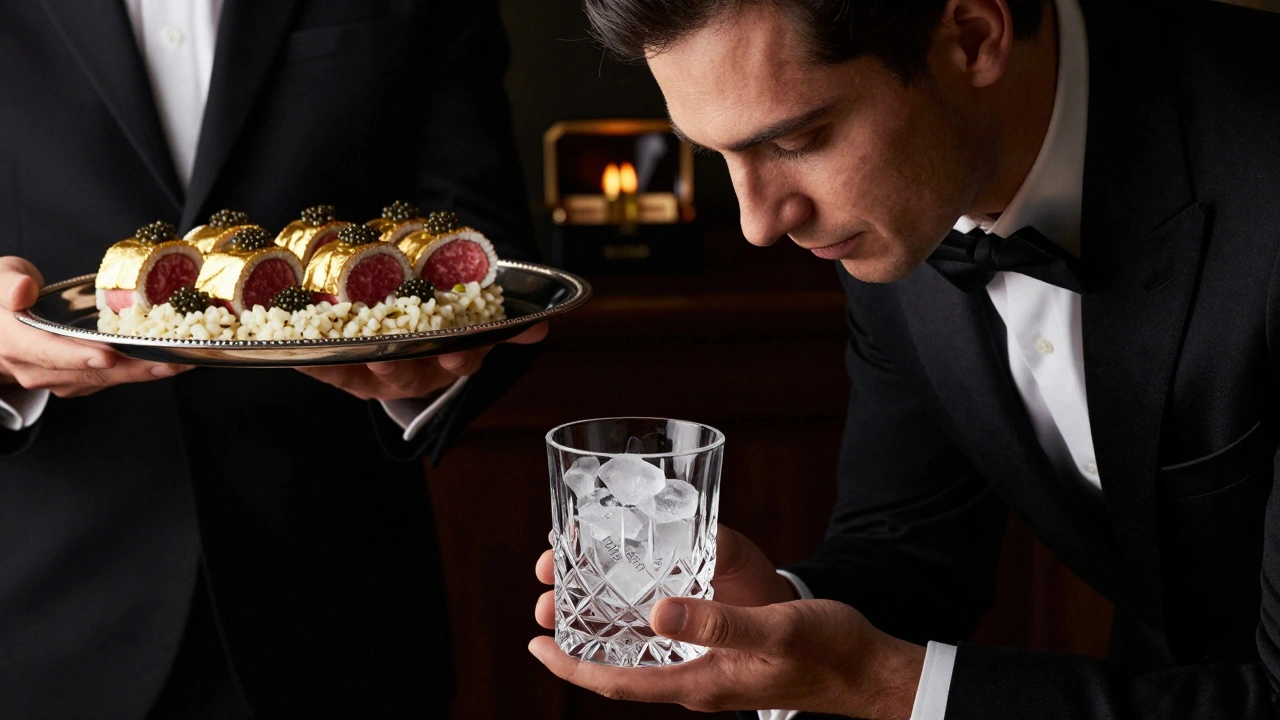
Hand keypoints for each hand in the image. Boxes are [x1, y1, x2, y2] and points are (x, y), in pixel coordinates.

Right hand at [0, 257, 190, 397]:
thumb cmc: (3, 295)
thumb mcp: (0, 278)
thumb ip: (9, 284)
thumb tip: (22, 290)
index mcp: (15, 342)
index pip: (48, 352)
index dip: (79, 356)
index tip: (107, 356)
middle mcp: (35, 368)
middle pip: (88, 373)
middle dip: (133, 369)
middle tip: (171, 362)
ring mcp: (56, 379)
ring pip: (104, 380)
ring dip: (144, 372)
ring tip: (183, 361)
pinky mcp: (74, 382)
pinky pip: (109, 379)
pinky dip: (139, 371)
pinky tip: (169, 362)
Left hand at [294, 322, 547, 400]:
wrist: (411, 339)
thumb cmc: (444, 328)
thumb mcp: (476, 326)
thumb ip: (506, 327)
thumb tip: (543, 325)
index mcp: (446, 362)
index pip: (457, 362)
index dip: (457, 358)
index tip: (456, 353)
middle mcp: (411, 374)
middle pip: (404, 373)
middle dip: (393, 364)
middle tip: (381, 352)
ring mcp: (375, 376)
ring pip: (359, 375)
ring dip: (340, 365)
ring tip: (323, 352)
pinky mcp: (342, 373)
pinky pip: (324, 371)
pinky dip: (307, 363)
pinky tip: (288, 353)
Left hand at [531, 525, 924, 717]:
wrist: (867, 671)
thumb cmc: (827, 651)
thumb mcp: (772, 629)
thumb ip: (716, 622)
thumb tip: (656, 612)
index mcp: (700, 682)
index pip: (618, 683)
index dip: (571, 668)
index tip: (534, 643)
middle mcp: (696, 680)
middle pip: (622, 667)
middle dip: (580, 639)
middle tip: (551, 598)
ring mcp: (710, 669)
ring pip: (643, 653)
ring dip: (608, 627)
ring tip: (581, 590)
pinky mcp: (724, 654)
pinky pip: (669, 641)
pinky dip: (644, 619)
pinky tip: (641, 591)